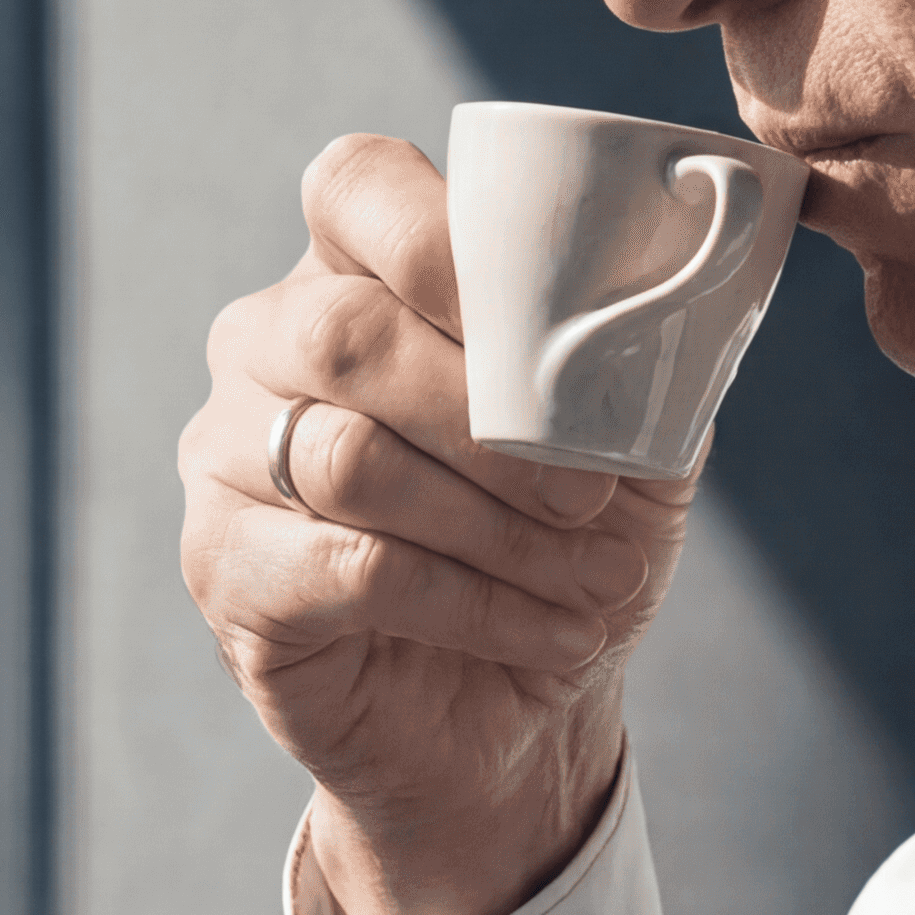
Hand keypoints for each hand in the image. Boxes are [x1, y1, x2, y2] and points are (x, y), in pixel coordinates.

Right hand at [180, 133, 693, 914]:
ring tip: (595, 582)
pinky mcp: (225, 571)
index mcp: (356, 275)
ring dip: (498, 529)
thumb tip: (690, 294)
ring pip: (351, 460)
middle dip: (490, 418)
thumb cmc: (561, 554)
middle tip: (592, 499)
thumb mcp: (632, 447)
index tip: (538, 321)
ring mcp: (226, 457)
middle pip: (346, 333)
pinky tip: (551, 636)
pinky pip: (350, 569)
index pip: (356, 188)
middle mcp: (266, 347)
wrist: (511, 726)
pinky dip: (475, 605)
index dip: (433, 234)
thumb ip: (646, 358)